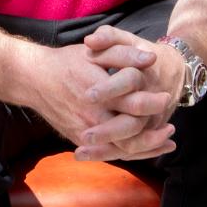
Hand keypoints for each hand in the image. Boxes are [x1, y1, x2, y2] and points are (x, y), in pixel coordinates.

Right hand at [21, 42, 175, 161]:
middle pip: (130, 135)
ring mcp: (85, 133)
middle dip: (154, 135)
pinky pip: (108, 153)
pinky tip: (144, 151)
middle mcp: (92, 118)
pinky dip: (128, 154)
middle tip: (171, 130)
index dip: (153, 103)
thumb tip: (151, 59)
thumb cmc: (67, 63)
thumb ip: (124, 54)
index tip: (166, 97)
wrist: (35, 79)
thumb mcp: (95, 52)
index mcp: (99, 95)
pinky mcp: (79, 140)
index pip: (134, 104)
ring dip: (146, 149)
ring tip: (166, 144)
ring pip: (120, 150)